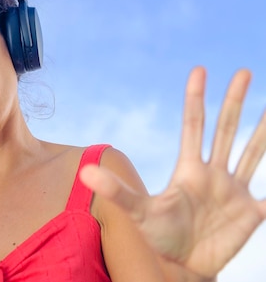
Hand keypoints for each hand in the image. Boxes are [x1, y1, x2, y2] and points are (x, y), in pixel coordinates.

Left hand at [81, 67, 265, 278]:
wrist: (178, 268)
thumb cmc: (157, 237)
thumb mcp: (137, 212)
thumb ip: (116, 192)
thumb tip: (84, 173)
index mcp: (188, 169)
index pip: (193, 125)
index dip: (195, 99)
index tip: (199, 70)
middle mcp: (212, 174)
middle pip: (225, 129)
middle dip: (234, 101)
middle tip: (244, 72)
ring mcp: (233, 191)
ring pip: (252, 154)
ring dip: (263, 132)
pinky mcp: (251, 213)